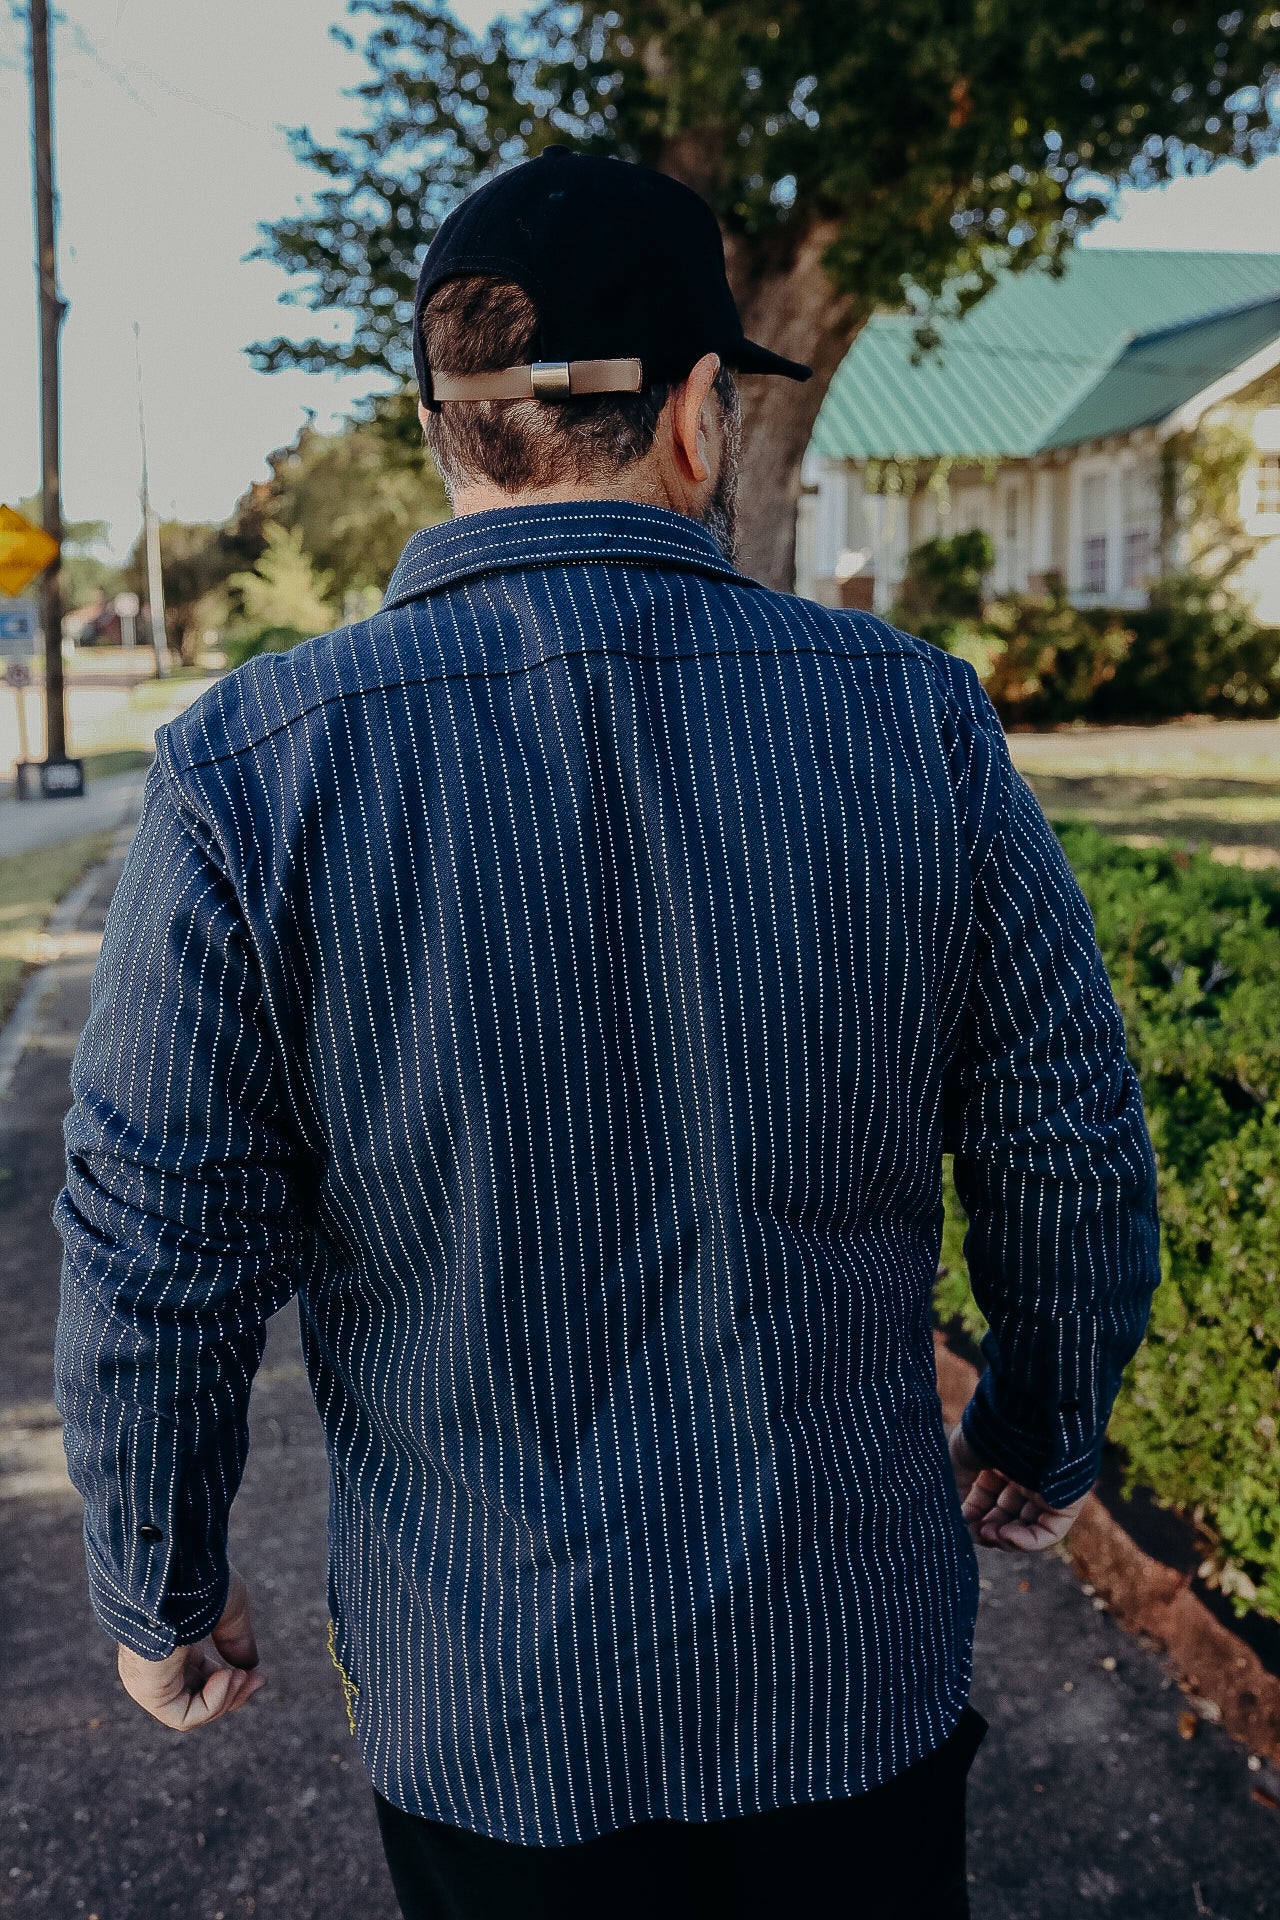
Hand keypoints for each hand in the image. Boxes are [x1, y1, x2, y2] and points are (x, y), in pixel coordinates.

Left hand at [116, 1568, 266, 1729]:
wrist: (172, 1570)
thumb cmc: (198, 1579)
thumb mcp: (227, 1610)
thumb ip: (237, 1641)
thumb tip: (251, 1667)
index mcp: (174, 1642)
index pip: (203, 1677)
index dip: (233, 1681)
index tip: (259, 1675)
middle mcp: (158, 1663)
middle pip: (199, 1697)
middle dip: (235, 1692)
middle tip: (259, 1680)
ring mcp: (151, 1678)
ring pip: (192, 1710)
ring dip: (226, 1697)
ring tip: (241, 1675)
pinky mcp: (149, 1690)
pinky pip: (183, 1715)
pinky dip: (213, 1703)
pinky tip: (226, 1677)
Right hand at [949, 1423, 1087, 1552]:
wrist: (1022, 1415)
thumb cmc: (989, 1429)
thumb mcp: (962, 1455)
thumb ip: (957, 1485)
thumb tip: (956, 1515)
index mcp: (1004, 1460)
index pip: (989, 1497)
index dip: (973, 1513)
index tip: (960, 1522)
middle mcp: (1027, 1475)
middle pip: (1007, 1514)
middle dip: (988, 1528)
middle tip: (974, 1533)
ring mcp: (1047, 1489)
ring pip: (1027, 1527)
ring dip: (1005, 1538)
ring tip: (988, 1534)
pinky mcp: (1065, 1501)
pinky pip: (1050, 1532)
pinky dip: (1027, 1541)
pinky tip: (1005, 1536)